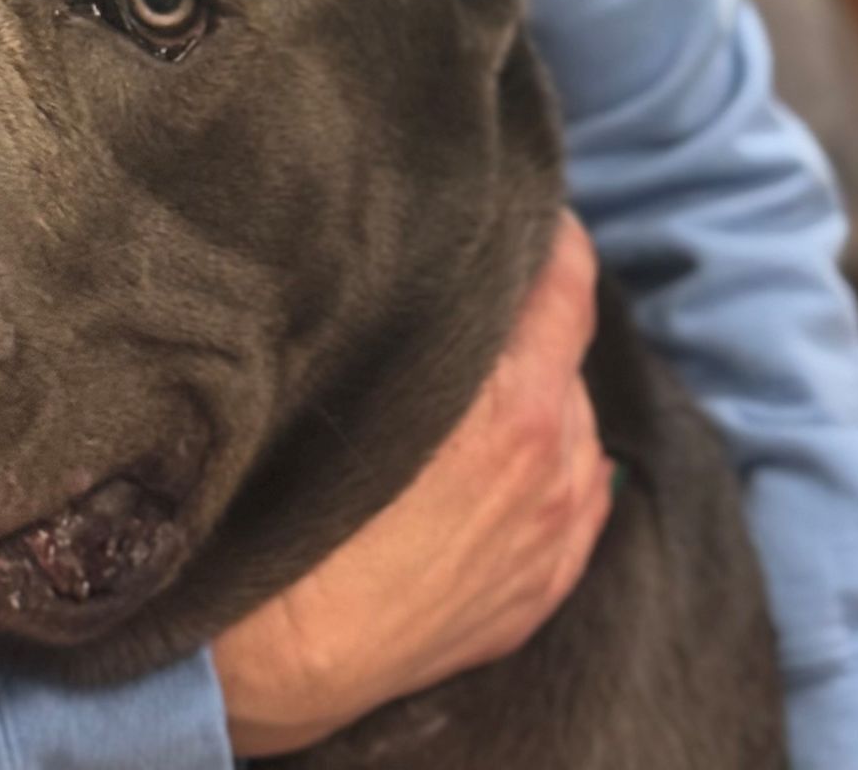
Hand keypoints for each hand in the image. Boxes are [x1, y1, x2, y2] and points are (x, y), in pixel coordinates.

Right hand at [212, 213, 610, 759]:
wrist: (279, 649)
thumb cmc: (297, 497)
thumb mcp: (357, 373)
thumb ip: (426, 311)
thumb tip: (449, 250)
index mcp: (518, 407)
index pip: (567, 283)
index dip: (549, 235)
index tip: (525, 208)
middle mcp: (556, 466)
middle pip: (567, 351)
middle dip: (526, 322)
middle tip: (470, 303)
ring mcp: (556, 535)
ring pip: (573, 424)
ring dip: (539, 394)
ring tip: (473, 386)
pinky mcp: (543, 589)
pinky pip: (577, 497)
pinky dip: (550, 464)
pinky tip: (503, 458)